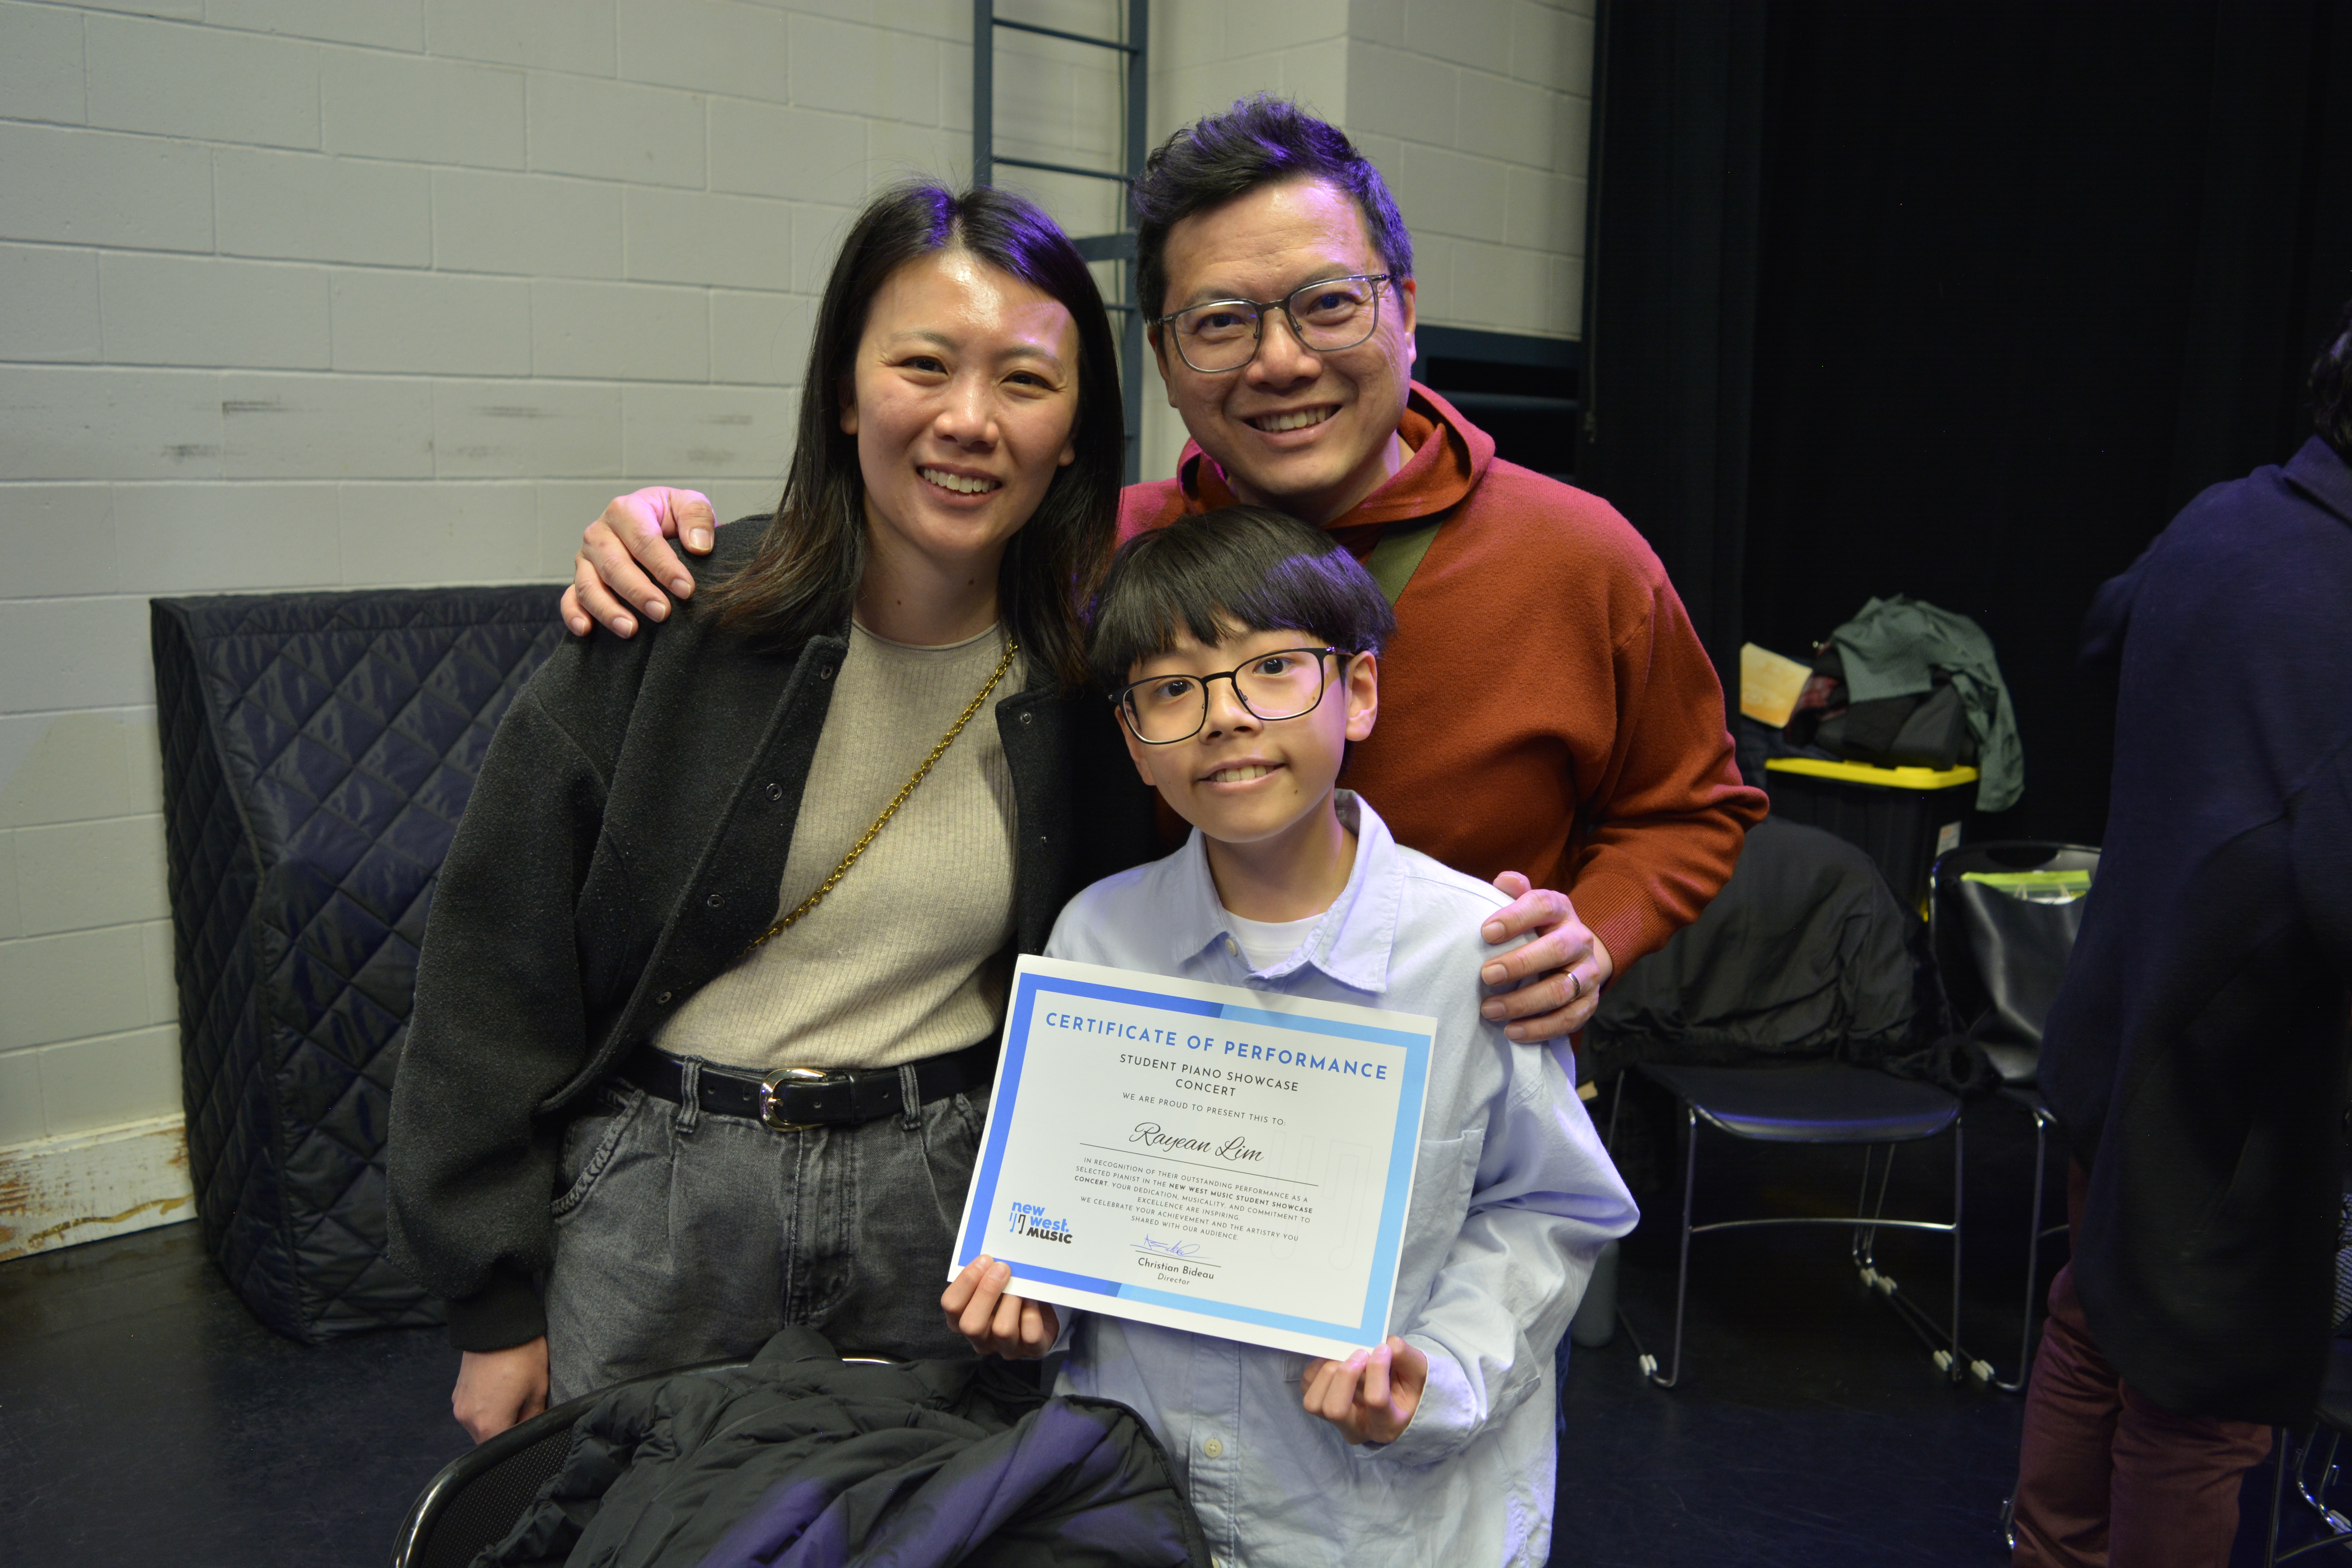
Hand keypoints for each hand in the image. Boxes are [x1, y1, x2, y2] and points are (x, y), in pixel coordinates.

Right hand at [453, 1337, 549, 1443]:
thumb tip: (532, 1431)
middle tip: (526, 1408)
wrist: (496, 1323)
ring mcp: (460, 1406)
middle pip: (490, 1439)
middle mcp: (467, 1420)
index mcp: (488, 1425)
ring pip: (481, 1425)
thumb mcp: (537, 1389)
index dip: (521, 1440)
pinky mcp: (458, 1392)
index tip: (532, 1426)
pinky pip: (473, 1410)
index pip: (505, 1449)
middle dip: (508, 1429)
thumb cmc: (522, 1355)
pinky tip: (501, 1388)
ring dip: (497, 1418)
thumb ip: (533, 1418)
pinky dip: (487, 1407)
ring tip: (513, 1394)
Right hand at [559, 487, 715, 637]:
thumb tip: (698, 546)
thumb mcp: (690, 504)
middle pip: (613, 565)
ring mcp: (586, 558)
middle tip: (663, 612)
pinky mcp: (581, 578)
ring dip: (608, 609)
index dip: (664, 566)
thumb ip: (697, 516)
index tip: (686, 589)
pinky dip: (574, 614)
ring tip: (631, 630)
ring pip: (588, 585)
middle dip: (638, 592)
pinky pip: (570, 598)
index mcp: (625, 510)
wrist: (656, 525)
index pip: (644, 540)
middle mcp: (599, 533)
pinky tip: (586, 630)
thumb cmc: (672, 517)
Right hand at [941, 1255, 1061, 1358]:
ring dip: (1012, 1301)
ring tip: (1021, 1283)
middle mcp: (981, 1339)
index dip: (965, 1281)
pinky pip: (1031, 1336)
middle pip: (971, 1325)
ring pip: (1002, 1330)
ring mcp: (1005, 1348)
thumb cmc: (1009, 1293)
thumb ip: (985, 1273)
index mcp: (962, 1320)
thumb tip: (990, 1255)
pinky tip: (1034, 1298)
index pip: (951, 1305)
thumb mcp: (993, 1283)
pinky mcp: (1032, 1350)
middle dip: (986, 1292)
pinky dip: (1033, 1313)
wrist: (1040, 1312)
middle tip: (1002, 1268)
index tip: (985, 1259)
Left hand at [1302, 1336, 1426, 1443]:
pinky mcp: (1321, 1407)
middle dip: (1345, 1375)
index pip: (1375, 1400)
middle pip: (1336, 1409)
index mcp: (1387, 1425)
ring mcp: (1336, 1421)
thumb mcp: (1416, 1372)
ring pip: (1315, 1403)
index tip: (1383, 1349)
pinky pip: (1307, 1388)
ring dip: (1327, 1373)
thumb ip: (1405, 1357)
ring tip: (1345, 1358)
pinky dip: (1316, 1370)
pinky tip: (1335, 1360)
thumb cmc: (1406, 1386)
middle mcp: (1357, 1430)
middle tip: (1360, 1355)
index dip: (1377, 1369)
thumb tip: (1386, 1344)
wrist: (1395, 1400)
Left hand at [1478, 872, 1613, 1040]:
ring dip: (1523, 1002)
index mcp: (1560, 910)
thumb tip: (1503, 881)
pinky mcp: (1589, 1002)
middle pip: (1555, 950)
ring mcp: (1587, 972)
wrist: (1576, 953)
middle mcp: (1579, 939)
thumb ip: (1514, 893)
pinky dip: (1539, 1028)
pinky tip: (1511, 1031)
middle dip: (1519, 964)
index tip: (1485, 932)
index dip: (1515, 918)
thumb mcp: (1527, 907)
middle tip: (1486, 975)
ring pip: (1561, 989)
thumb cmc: (1537, 929)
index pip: (1542, 906)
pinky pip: (1568, 1019)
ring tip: (1489, 1009)